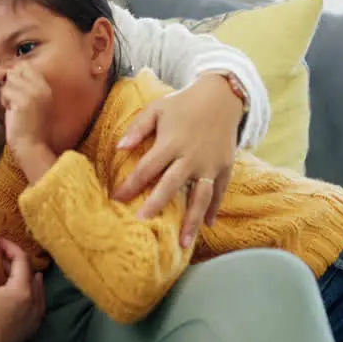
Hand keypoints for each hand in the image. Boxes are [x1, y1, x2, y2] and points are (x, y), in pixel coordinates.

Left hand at [0, 65, 53, 152]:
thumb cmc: (27, 125)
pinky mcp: (24, 101)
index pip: (26, 65)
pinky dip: (3, 100)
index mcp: (45, 87)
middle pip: (16, 70)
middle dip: (8, 83)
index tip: (12, 89)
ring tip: (12, 106)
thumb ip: (25, 86)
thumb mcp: (31, 101)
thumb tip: (9, 71)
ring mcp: (34, 93)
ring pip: (9, 80)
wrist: (31, 145)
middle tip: (11, 99)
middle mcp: (42, 87)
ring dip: (5, 92)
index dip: (14, 74)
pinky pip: (5, 91)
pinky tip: (10, 111)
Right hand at [0, 230, 45, 341]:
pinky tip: (16, 291)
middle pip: (30, 272)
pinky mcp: (31, 328)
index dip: (9, 246)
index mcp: (23, 290)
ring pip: (37, 288)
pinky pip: (37, 303)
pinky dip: (29, 292)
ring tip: (5, 271)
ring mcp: (35, 317)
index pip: (22, 259)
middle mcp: (35, 303)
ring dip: (23, 276)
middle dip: (15, 260)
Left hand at [113, 73, 242, 246]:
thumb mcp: (157, 109)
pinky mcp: (225, 167)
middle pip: (172, 186)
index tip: (117, 199)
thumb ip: (137, 128)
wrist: (221, 98)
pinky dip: (213, 209)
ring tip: (184, 244)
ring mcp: (210, 164)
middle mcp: (191, 157)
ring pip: (200, 197)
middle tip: (142, 223)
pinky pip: (218, 192)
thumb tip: (119, 148)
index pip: (147, 168)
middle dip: (156, 205)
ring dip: (191, 221)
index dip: (131, 185)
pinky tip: (206, 225)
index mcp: (171, 143)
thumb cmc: (182, 104)